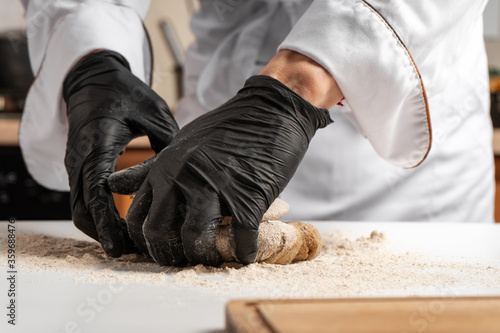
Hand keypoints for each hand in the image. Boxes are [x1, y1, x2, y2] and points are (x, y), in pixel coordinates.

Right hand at [63, 50, 178, 256]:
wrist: (92, 78)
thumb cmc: (124, 92)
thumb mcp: (153, 112)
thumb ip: (168, 144)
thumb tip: (191, 175)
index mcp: (97, 145)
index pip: (97, 194)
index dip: (108, 224)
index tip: (121, 247)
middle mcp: (79, 158)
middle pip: (83, 210)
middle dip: (105, 235)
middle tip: (132, 252)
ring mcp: (75, 163)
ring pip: (79, 209)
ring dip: (100, 228)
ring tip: (129, 244)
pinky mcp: (78, 165)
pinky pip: (81, 199)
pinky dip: (97, 216)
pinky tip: (120, 224)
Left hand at [111, 75, 331, 265]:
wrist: (270, 110)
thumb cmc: (226, 129)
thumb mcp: (180, 144)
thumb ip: (148, 169)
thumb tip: (113, 184)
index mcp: (164, 168)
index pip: (137, 219)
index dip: (146, 243)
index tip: (163, 249)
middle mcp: (183, 178)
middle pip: (159, 234)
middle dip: (170, 256)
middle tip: (186, 258)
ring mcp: (215, 186)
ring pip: (193, 240)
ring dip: (205, 256)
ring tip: (216, 255)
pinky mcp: (247, 196)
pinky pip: (239, 238)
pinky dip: (242, 252)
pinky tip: (245, 251)